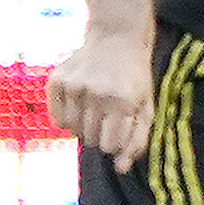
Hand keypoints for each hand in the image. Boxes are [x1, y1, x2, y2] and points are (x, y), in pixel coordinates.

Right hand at [46, 27, 157, 169]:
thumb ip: (137, 140)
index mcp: (122, 101)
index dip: (115, 140)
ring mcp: (74, 85)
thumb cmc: (135, 76)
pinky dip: (67, 118)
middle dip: (100, 133)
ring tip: (93, 109)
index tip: (120, 125)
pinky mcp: (57, 80)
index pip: (109, 146)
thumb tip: (120, 169)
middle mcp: (96, 93)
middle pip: (90, 140)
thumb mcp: (146, 106)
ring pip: (72, 131)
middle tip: (107, 113)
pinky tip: (79, 104)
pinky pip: (57, 119)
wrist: (117, 35)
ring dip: (83, 126)